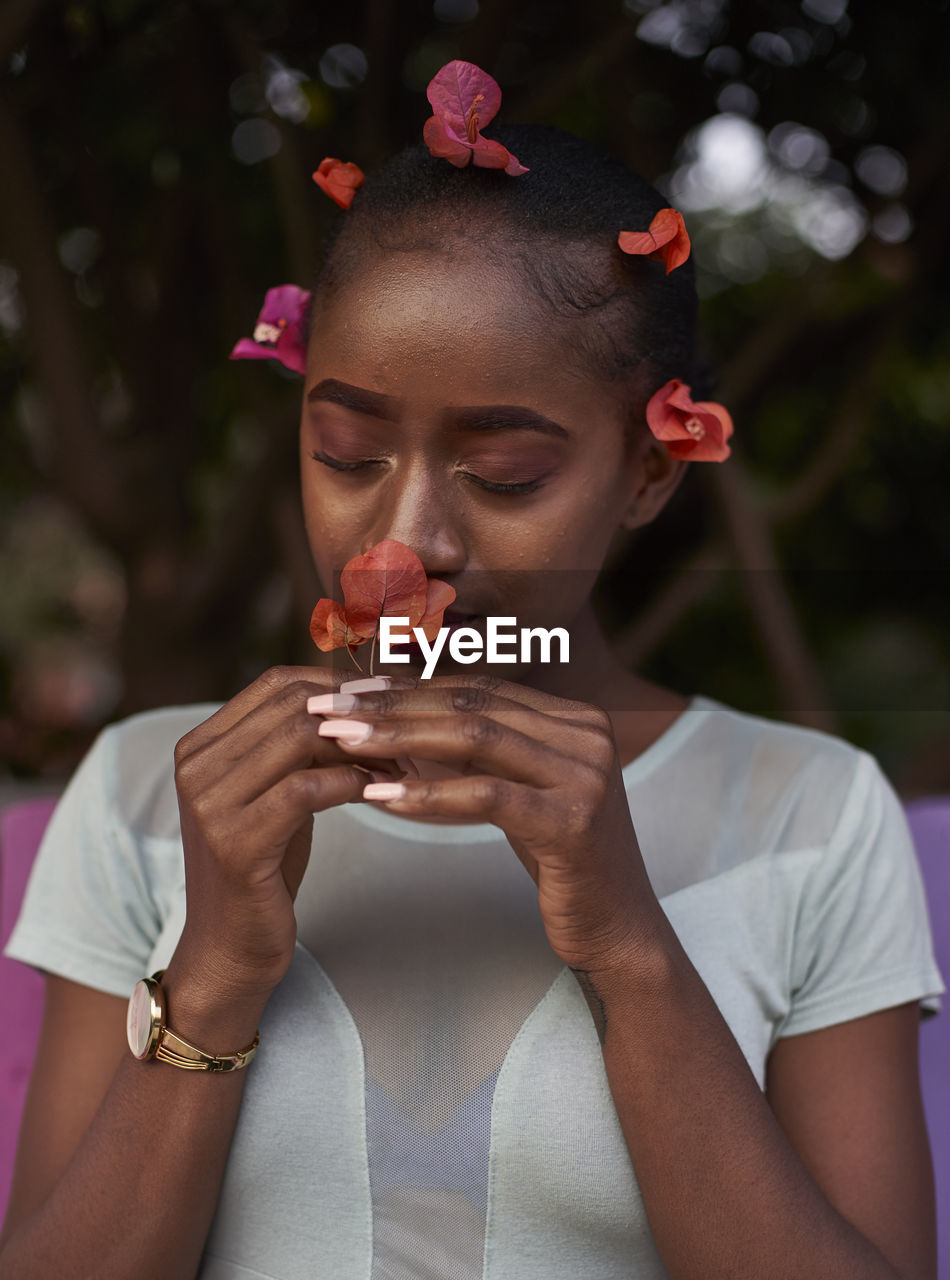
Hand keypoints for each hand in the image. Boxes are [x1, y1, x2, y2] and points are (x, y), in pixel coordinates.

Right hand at [171, 666, 407, 1000]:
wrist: (229, 947)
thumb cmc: (263, 866)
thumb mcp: (274, 793)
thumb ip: (296, 747)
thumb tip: (358, 696)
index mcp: (199, 746)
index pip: (276, 683)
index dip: (338, 684)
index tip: (388, 696)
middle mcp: (195, 766)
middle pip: (292, 705)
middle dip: (357, 712)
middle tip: (404, 730)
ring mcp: (210, 804)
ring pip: (302, 738)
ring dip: (361, 746)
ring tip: (398, 763)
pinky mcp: (236, 843)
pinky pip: (308, 788)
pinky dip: (352, 783)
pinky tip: (378, 792)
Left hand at [308, 672, 661, 973]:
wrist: (616, 927)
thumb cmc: (559, 858)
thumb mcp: (521, 789)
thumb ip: (482, 749)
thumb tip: (400, 713)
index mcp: (575, 717)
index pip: (478, 689)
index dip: (409, 686)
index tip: (348, 691)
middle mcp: (588, 733)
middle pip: (472, 706)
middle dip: (393, 704)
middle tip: (328, 709)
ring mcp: (586, 774)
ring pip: (475, 739)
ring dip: (399, 738)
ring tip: (340, 742)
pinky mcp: (573, 820)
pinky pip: (486, 795)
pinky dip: (427, 793)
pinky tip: (378, 796)